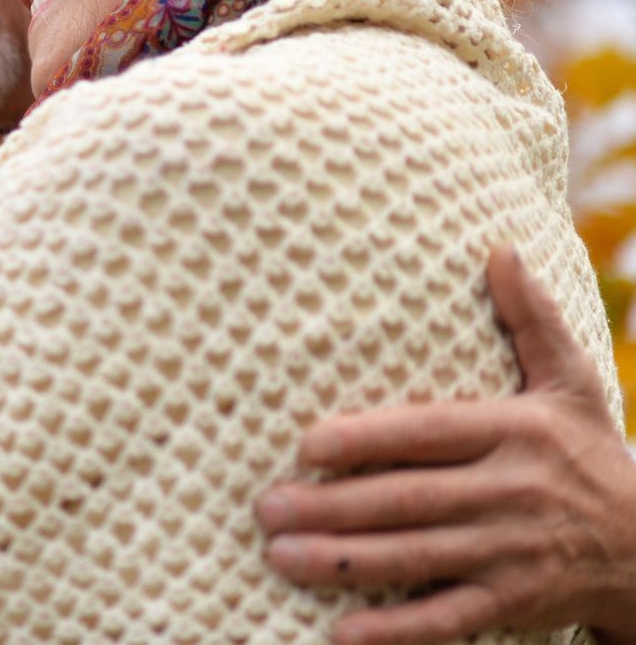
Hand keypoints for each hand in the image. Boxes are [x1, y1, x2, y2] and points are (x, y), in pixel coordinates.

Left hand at [255, 246, 635, 644]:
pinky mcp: (515, 604)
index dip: (368, 439)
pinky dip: (396, 632)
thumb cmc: (590, 454)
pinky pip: (448, 620)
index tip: (306, 444)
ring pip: (418, 559)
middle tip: (265, 507)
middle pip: (410, 500)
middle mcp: (512, 493)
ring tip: (279, 557)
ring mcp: (513, 554)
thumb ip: (530, 321)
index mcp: (515, 433)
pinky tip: (341, 634)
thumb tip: (498, 248)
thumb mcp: (572, 385)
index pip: (429, 434)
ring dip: (345, 562)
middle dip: (334, 507)